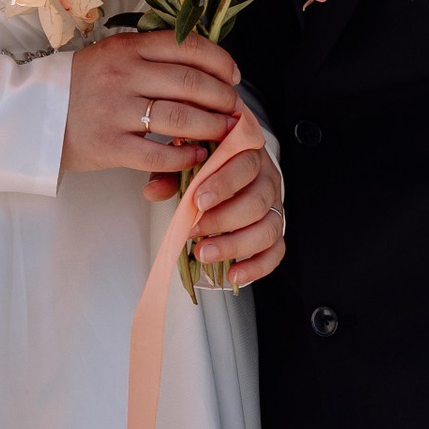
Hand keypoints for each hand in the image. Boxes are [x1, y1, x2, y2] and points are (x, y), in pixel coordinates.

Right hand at [63, 28, 243, 181]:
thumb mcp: (112, 57)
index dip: (220, 61)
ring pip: (180, 117)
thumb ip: (151, 57)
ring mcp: (115, 110)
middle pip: (190, 82)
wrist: (36, 116)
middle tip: (233, 109)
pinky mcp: (109, 145)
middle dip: (222, 98)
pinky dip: (185, 156)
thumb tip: (207, 66)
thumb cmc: (83, 87)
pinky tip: (196, 155)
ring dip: (211, 126)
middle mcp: (123, 75)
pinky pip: (159, 153)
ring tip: (223, 132)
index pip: (186, 46)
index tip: (233, 76)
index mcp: (127, 48)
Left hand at [181, 127, 286, 288]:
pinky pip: (275, 252)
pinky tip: (233, 274)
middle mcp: (267, 179)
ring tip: (204, 253)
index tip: (198, 201)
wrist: (229, 168)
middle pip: (257, 201)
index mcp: (249, 154)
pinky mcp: (275, 232)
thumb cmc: (208, 163)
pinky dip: (257, 266)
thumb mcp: (186, 161)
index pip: (245, 165)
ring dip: (235, 245)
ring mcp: (275, 207)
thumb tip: (153, 191)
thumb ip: (171, 173)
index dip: (224, 184)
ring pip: (268, 228)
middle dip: (223, 220)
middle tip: (194, 230)